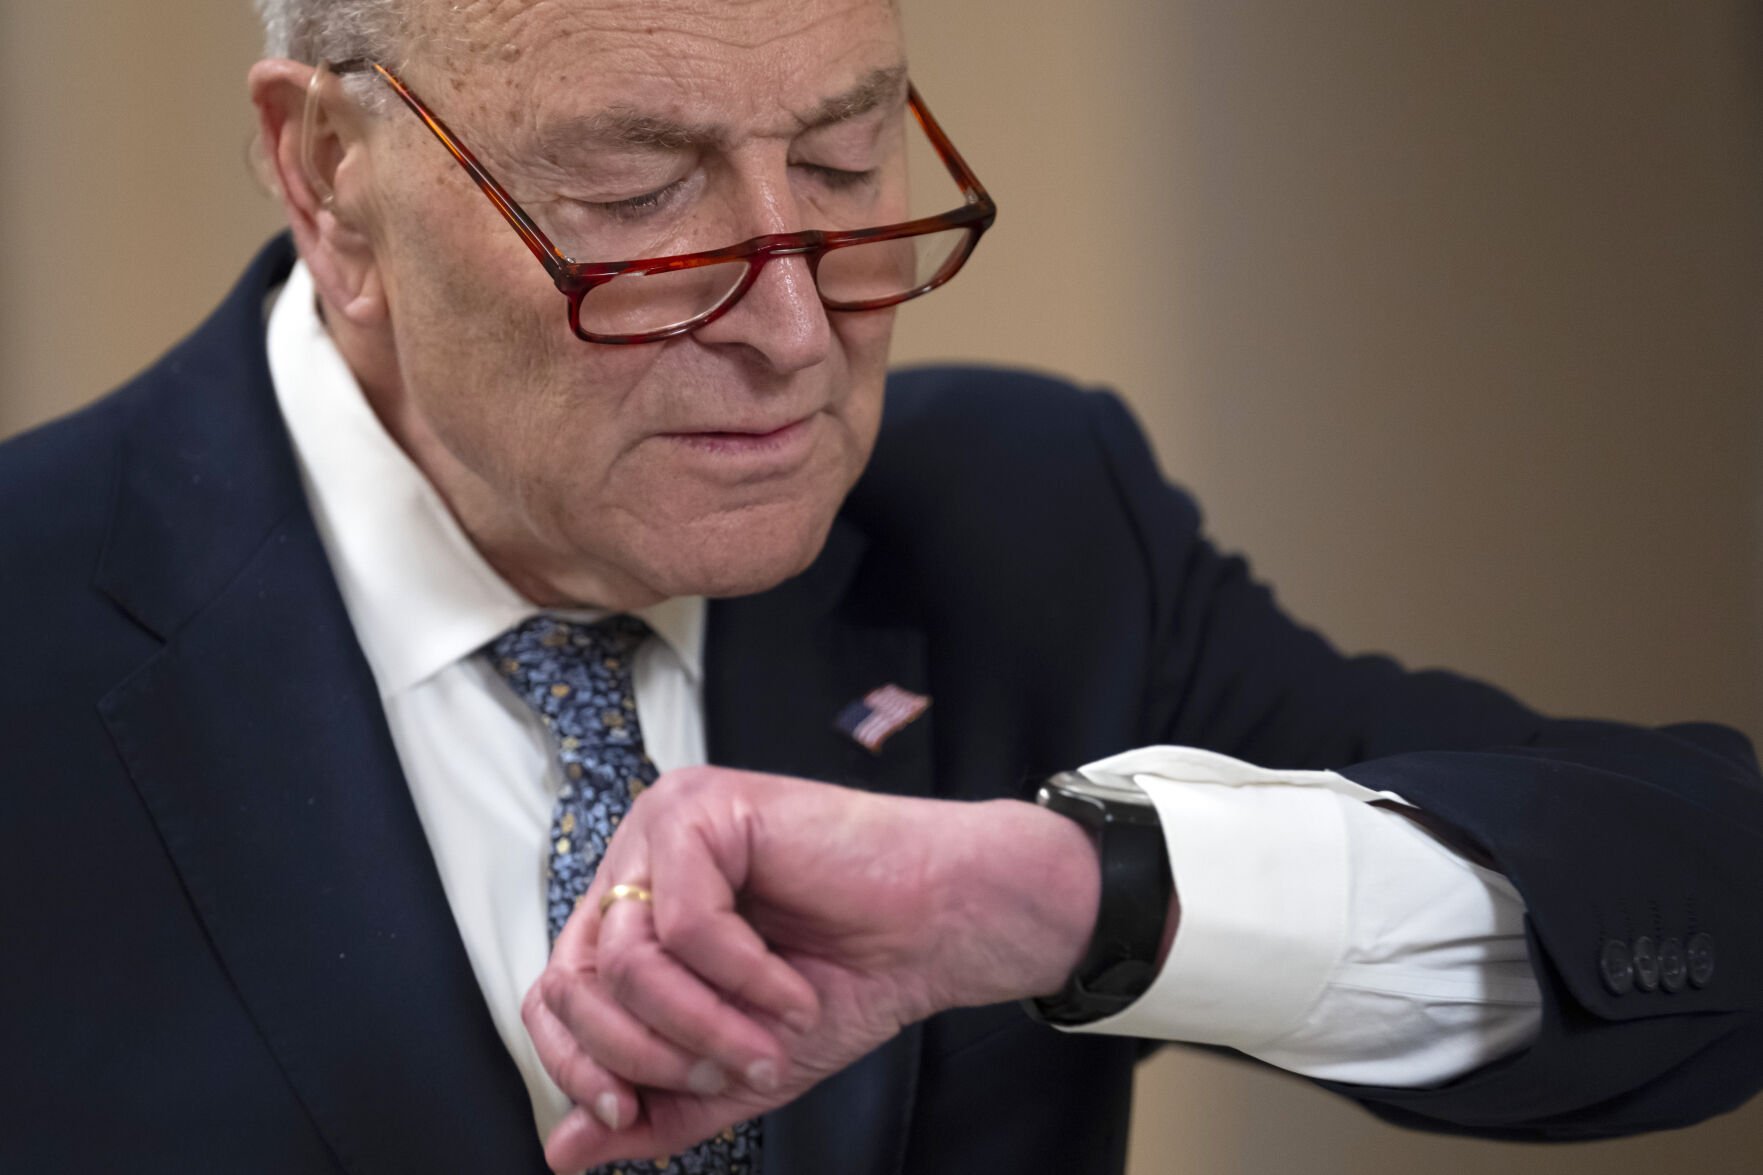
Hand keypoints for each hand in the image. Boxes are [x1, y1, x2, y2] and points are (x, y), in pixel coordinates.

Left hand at [523, 766, 1101, 1171]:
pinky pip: (687, 922)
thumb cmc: (852, 976)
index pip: (554, 991)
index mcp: (636, 909)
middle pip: (575, 978)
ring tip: (767, 1037)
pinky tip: (792, 987)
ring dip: (703, 1023)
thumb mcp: (734, 1066)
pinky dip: (743, 976)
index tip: (625, 1113)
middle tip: (729, 1070)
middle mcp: (639, 860)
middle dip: (650, 1053)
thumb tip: (563, 1151)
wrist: (941, 927)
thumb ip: (652, 1108)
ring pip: (628, 958)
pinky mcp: (706, 807)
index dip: (577, 1066)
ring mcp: (667, 826)